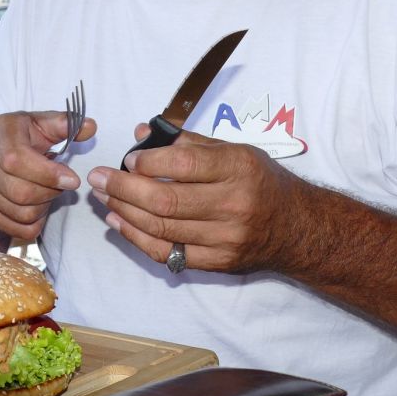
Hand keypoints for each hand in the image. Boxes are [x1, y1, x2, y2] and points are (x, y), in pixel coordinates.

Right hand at [0, 111, 96, 241]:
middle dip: (51, 192)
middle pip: (20, 192)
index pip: (17, 160)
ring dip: (44, 207)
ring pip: (21, 213)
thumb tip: (90, 127)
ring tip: (47, 192)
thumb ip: (66, 124)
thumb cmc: (22, 136)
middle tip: (62, 184)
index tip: (72, 180)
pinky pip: (18, 229)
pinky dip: (35, 223)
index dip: (48, 174)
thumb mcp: (42, 123)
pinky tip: (38, 206)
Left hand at [86, 128, 305, 271]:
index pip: (184, 164)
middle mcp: (234, 204)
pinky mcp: (218, 262)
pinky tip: (119, 222)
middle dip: (123, 188)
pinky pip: (168, 253)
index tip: (127, 159)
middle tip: (98, 178)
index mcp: (239, 168)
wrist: (297, 227)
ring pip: (162, 228)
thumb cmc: (260, 182)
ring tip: (103, 197)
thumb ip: (187, 142)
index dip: (148, 162)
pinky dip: (137, 238)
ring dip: (124, 212)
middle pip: (166, 201)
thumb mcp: (234, 151)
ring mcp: (226, 238)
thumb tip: (141, 133)